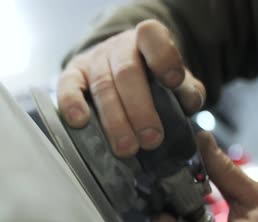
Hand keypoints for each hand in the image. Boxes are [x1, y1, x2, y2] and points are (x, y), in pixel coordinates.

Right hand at [58, 19, 205, 156]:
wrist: (116, 70)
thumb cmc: (148, 80)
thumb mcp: (172, 80)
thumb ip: (185, 89)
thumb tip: (189, 103)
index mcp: (146, 40)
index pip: (152, 37)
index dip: (163, 57)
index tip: (172, 81)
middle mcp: (118, 47)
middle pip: (127, 72)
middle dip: (140, 108)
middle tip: (151, 139)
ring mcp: (93, 60)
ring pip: (102, 86)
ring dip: (114, 120)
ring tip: (126, 148)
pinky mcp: (72, 75)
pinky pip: (68, 87)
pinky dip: (72, 104)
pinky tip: (79, 122)